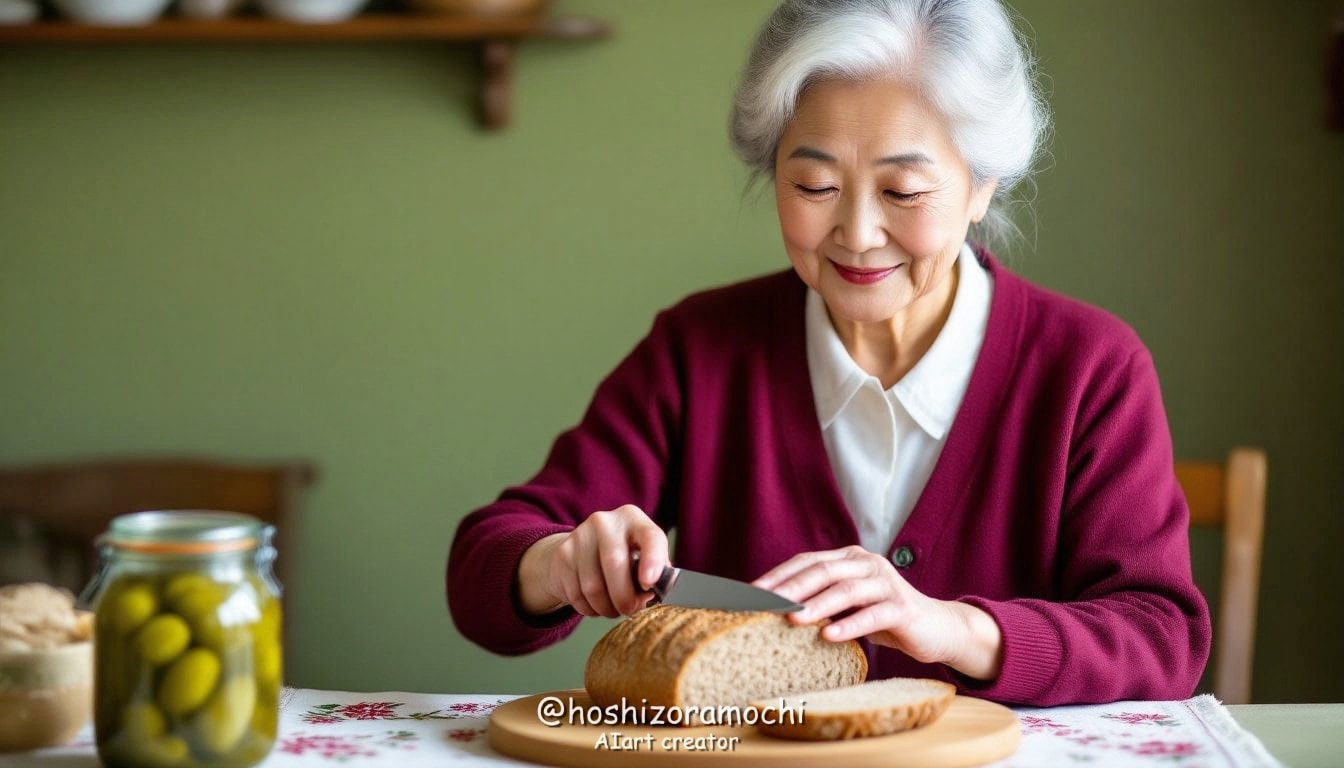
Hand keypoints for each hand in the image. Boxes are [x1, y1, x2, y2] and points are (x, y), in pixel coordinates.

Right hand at [516, 505, 668, 618]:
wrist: (580, 550)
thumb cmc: (622, 558)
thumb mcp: (642, 556)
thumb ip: (655, 572)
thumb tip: (657, 593)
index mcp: (633, 519)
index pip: (649, 536)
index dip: (653, 560)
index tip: (650, 584)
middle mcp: (605, 522)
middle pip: (614, 564)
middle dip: (624, 597)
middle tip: (630, 610)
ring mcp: (580, 536)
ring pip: (593, 586)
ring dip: (605, 608)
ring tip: (612, 608)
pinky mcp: (563, 555)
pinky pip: (577, 594)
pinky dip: (589, 608)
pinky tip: (595, 603)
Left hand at [753, 546, 1002, 680]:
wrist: (935, 628)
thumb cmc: (882, 617)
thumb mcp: (847, 606)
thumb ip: (819, 601)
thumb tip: (771, 610)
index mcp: (850, 558)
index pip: (807, 561)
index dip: (778, 575)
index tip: (750, 592)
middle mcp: (867, 563)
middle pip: (823, 570)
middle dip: (790, 588)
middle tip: (764, 603)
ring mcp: (887, 583)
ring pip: (847, 590)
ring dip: (817, 605)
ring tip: (792, 619)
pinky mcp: (903, 608)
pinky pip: (873, 615)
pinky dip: (849, 626)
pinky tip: (828, 637)